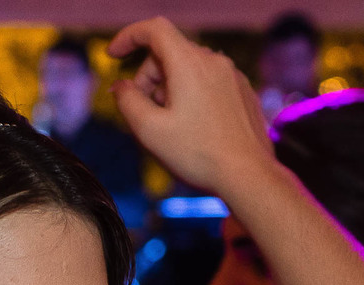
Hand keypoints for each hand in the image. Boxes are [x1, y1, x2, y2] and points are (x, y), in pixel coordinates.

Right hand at [107, 18, 274, 193]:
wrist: (249, 176)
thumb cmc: (199, 155)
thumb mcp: (150, 131)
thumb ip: (127, 101)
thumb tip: (120, 87)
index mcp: (189, 63)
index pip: (153, 29)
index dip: (129, 37)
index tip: (115, 55)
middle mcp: (214, 61)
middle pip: (171, 52)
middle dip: (149, 76)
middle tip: (144, 111)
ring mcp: (233, 76)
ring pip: (190, 68)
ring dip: (171, 87)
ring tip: (171, 123)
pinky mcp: (244, 92)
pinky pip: (210, 82)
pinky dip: (193, 95)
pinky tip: (194, 127)